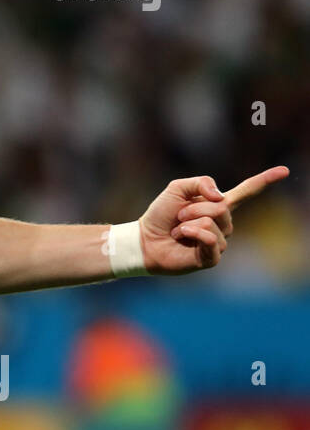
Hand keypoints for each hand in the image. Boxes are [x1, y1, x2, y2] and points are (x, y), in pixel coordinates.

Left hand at [138, 166, 289, 274]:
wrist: (144, 239)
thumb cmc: (160, 215)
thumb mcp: (177, 188)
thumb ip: (200, 182)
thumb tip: (221, 197)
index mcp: (217, 205)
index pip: (246, 192)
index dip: (264, 181)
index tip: (284, 170)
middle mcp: (222, 224)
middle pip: (221, 208)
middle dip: (194, 208)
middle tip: (178, 216)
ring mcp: (219, 241)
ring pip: (213, 223)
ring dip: (188, 222)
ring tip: (177, 230)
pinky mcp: (211, 258)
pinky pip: (211, 239)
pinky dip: (193, 233)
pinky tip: (181, 236)